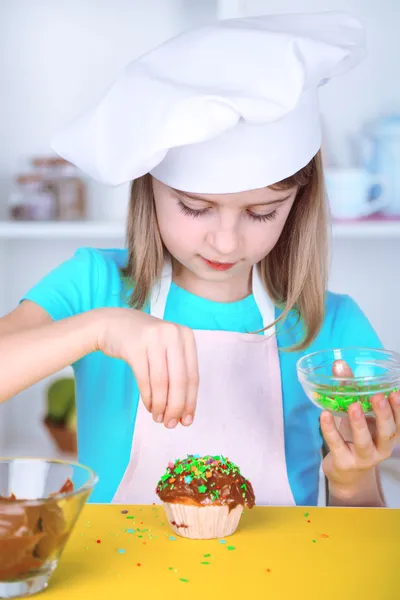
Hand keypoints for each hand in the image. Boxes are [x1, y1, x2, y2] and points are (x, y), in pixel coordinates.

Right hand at [96, 308, 198, 427]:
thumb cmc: (144, 341)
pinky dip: (148, 397)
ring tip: (158, 418)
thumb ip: (178, 373)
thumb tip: (184, 412)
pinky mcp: (135, 346)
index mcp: (186, 335)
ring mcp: (154, 338)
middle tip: (170, 424)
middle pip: (179, 381)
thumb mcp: (167, 348)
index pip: (193, 375)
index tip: (187, 421)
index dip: (190, 401)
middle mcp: (172, 334)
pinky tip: (149, 406)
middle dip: (176, 407)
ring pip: (162, 382)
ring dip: (160, 405)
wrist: (112, 323)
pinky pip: (145, 379)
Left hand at [321, 359, 399, 494]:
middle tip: (378, 396)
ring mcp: (363, 457)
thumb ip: (350, 389)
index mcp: (388, 434)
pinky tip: (325, 414)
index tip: (396, 392)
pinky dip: (330, 429)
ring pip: (364, 442)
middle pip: (387, 432)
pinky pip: (337, 444)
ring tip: (354, 406)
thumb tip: (339, 364)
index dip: (399, 409)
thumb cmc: (355, 438)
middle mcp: (381, 447)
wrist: (345, 473)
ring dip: (360, 424)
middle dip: (384, 414)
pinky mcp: (344, 462)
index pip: (399, 423)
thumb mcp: (357, 414)